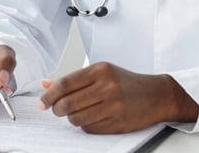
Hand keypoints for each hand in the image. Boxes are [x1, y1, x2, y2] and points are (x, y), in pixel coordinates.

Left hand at [38, 61, 198, 133]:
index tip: (42, 102)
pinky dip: (85, 125)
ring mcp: (113, 106)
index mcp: (100, 70)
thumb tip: (46, 84)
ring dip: (71, 118)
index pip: (66, 83)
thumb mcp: (101, 72)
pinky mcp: (118, 122)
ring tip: (75, 113)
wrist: (156, 95)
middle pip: (68, 103)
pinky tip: (90, 118)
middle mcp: (107, 86)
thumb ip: (73, 79)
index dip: (49, 95)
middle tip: (56, 109)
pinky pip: (90, 128)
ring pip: (77, 118)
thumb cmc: (126, 82)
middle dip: (57, 109)